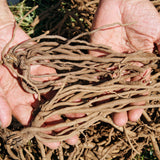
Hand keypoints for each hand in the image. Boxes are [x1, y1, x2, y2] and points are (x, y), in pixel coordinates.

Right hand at [0, 1, 83, 148]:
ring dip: (67, 105)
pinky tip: (80, 94)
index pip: (28, 118)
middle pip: (45, 109)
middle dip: (59, 122)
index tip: (56, 143)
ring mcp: (37, 76)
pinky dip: (68, 84)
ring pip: (54, 94)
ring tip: (83, 117)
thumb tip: (5, 123)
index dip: (41, 130)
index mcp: (11, 96)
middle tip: (75, 137)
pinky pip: (58, 75)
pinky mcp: (45, 64)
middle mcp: (26, 89)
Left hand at [90, 0, 159, 125]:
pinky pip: (94, 74)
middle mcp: (122, 66)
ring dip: (108, 101)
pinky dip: (94, 87)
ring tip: (110, 116)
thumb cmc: (143, 15)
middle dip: (121, 105)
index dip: (136, 101)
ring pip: (108, 86)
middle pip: (121, 90)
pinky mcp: (94, 56)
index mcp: (138, 63)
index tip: (136, 115)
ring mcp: (108, 62)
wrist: (122, 1)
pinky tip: (95, 99)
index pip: (137, 87)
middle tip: (121, 121)